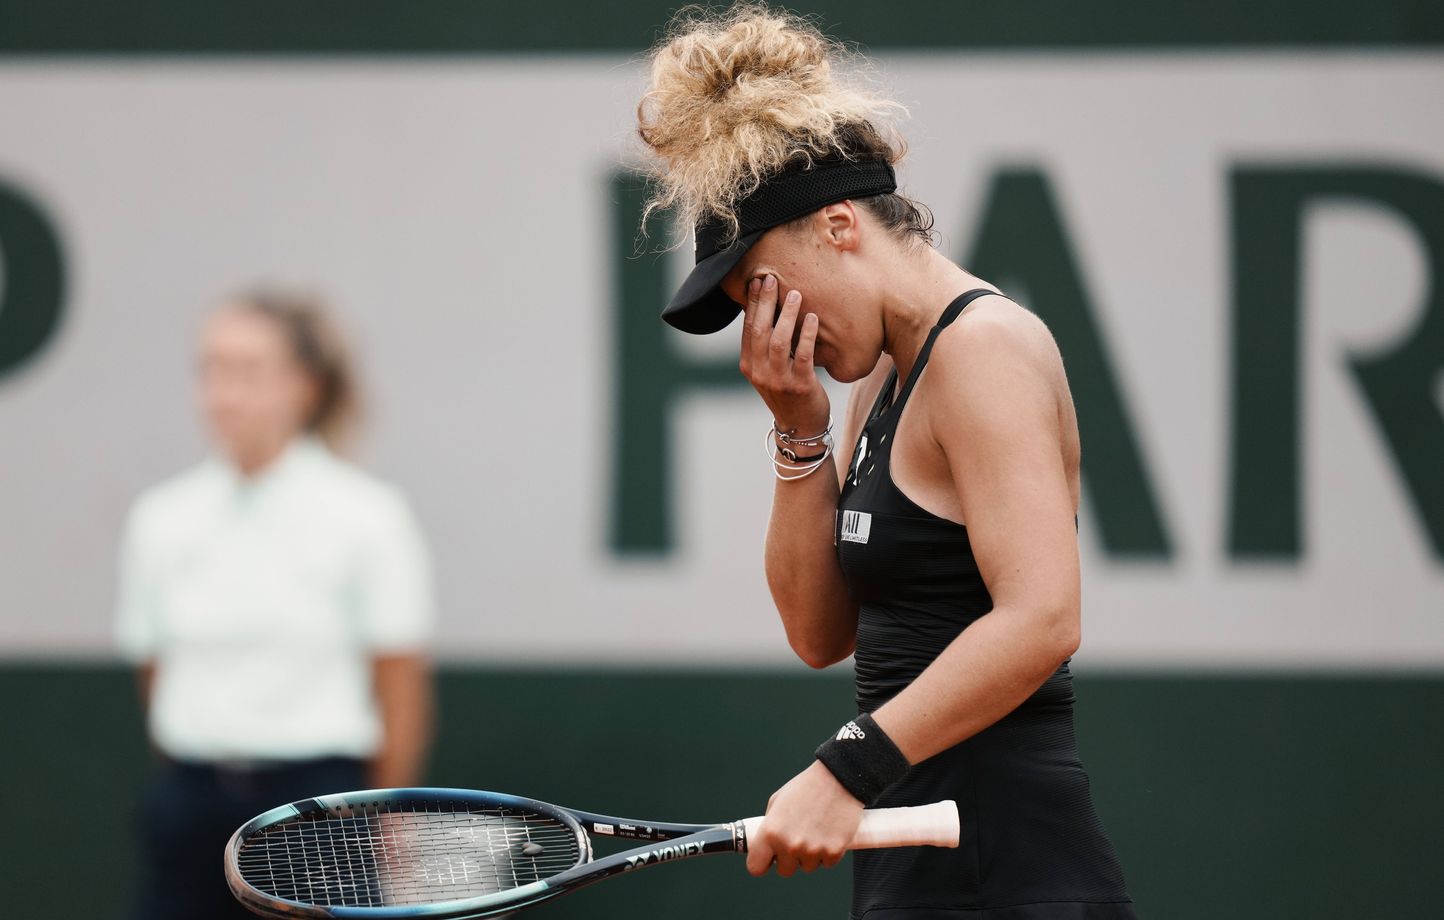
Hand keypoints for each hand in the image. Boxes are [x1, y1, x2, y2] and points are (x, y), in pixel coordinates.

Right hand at [738, 274, 830, 434]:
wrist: (800, 427)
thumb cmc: (787, 392)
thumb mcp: (768, 370)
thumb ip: (765, 346)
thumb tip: (768, 309)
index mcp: (749, 365)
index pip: (748, 328)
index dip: (752, 303)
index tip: (758, 282)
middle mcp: (759, 372)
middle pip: (759, 330)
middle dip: (765, 302)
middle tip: (772, 279)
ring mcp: (778, 380)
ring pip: (779, 341)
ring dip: (787, 315)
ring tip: (795, 295)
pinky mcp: (800, 385)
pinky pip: (803, 355)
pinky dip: (807, 335)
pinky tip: (813, 319)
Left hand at [745, 760, 863, 876]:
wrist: (837, 779)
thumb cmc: (805, 788)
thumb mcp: (777, 802)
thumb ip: (769, 826)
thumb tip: (766, 846)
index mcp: (770, 832)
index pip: (756, 867)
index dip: (762, 862)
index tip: (769, 857)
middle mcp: (790, 845)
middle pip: (784, 871)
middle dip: (789, 859)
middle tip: (797, 839)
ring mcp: (812, 850)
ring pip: (807, 867)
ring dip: (810, 854)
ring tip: (815, 830)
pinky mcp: (834, 852)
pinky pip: (827, 863)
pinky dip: (828, 851)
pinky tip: (828, 832)